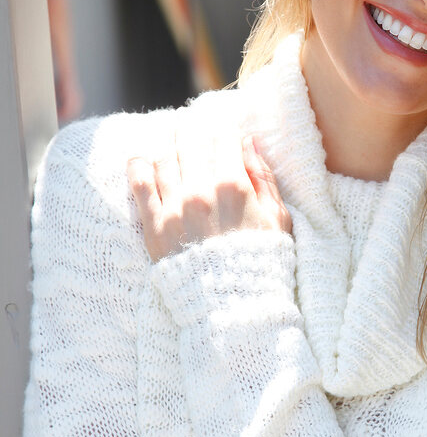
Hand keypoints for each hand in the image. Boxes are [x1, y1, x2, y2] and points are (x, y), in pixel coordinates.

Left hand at [127, 113, 291, 261]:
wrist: (234, 306)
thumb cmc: (262, 262)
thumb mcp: (278, 217)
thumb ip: (263, 176)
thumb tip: (248, 142)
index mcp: (234, 185)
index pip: (223, 137)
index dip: (224, 130)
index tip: (223, 132)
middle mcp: (200, 191)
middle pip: (190, 141)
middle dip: (194, 132)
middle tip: (196, 134)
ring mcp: (173, 208)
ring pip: (164, 158)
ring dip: (171, 152)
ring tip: (177, 157)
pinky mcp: (153, 226)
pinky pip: (139, 184)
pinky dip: (139, 167)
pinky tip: (143, 162)